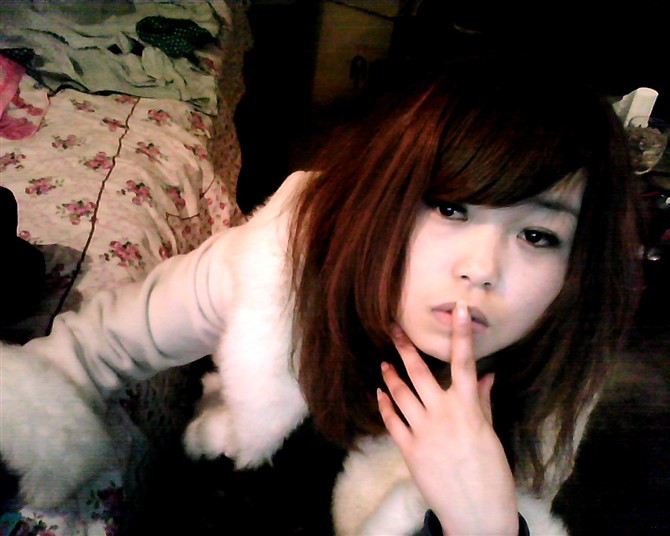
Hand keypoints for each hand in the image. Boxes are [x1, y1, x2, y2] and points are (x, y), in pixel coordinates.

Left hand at [378, 302, 517, 534]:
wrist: (477, 514)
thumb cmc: (491, 474)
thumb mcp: (490, 435)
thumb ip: (483, 402)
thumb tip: (487, 375)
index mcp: (468, 408)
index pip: (465, 363)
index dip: (461, 334)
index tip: (458, 309)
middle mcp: (443, 414)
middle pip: (420, 372)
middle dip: (405, 347)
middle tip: (392, 327)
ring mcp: (424, 432)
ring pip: (400, 393)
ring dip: (390, 375)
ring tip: (384, 361)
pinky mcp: (409, 450)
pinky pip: (392, 421)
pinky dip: (384, 405)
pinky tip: (380, 394)